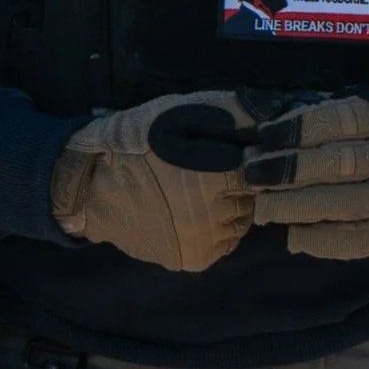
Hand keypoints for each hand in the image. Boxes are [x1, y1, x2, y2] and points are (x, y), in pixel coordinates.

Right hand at [52, 92, 260, 271]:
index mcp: (219, 176)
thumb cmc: (137, 142)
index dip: (248, 153)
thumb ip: (233, 110)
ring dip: (231, 205)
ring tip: (198, 190)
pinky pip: (224, 242)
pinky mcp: (195, 260)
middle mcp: (218, 216)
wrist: (91, 186)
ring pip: (242, 221)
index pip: (264, 166)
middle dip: (239, 180)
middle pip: (254, 195)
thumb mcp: (180, 111)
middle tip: (208, 167)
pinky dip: (217, 228)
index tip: (229, 147)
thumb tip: (278, 109)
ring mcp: (206, 242)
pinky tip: (194, 212)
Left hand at [243, 86, 368, 260]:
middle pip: (337, 164)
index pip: (341, 121)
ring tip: (263, 206)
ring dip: (295, 207)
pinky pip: (357, 240)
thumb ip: (350, 113)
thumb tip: (284, 129)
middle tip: (252, 174)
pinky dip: (321, 240)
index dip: (297, 130)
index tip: (265, 137)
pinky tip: (295, 235)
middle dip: (287, 170)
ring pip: (342, 205)